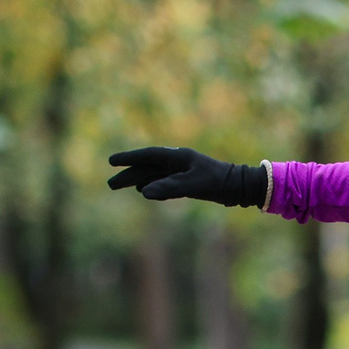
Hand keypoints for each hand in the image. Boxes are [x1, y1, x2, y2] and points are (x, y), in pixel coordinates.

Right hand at [106, 146, 267, 207]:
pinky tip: (145, 191)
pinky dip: (153, 187)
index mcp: (178, 156)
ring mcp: (182, 171)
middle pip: (147, 167)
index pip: (148, 156)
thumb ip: (168, 188)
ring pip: (154, 176)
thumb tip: (143, 192)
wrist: (239, 187)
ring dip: (138, 181)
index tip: (111, 161)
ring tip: (121, 186)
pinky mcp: (188, 182)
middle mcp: (178, 162)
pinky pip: (165, 183)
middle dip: (129, 175)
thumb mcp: (192, 185)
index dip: (129, 158)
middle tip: (110, 184)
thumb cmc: (217, 182)